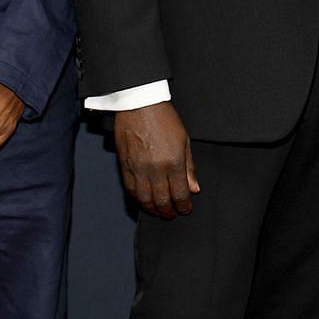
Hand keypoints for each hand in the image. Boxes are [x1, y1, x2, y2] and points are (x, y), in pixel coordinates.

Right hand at [113, 102, 198, 218]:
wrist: (140, 104)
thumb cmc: (164, 118)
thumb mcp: (184, 140)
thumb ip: (189, 167)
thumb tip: (194, 188)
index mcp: (173, 162)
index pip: (179, 194)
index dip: (184, 206)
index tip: (186, 209)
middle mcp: (155, 169)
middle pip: (162, 201)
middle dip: (168, 211)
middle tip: (172, 214)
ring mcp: (138, 168)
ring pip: (145, 199)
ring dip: (152, 209)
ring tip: (158, 211)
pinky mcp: (125, 165)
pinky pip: (131, 189)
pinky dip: (138, 199)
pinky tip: (144, 200)